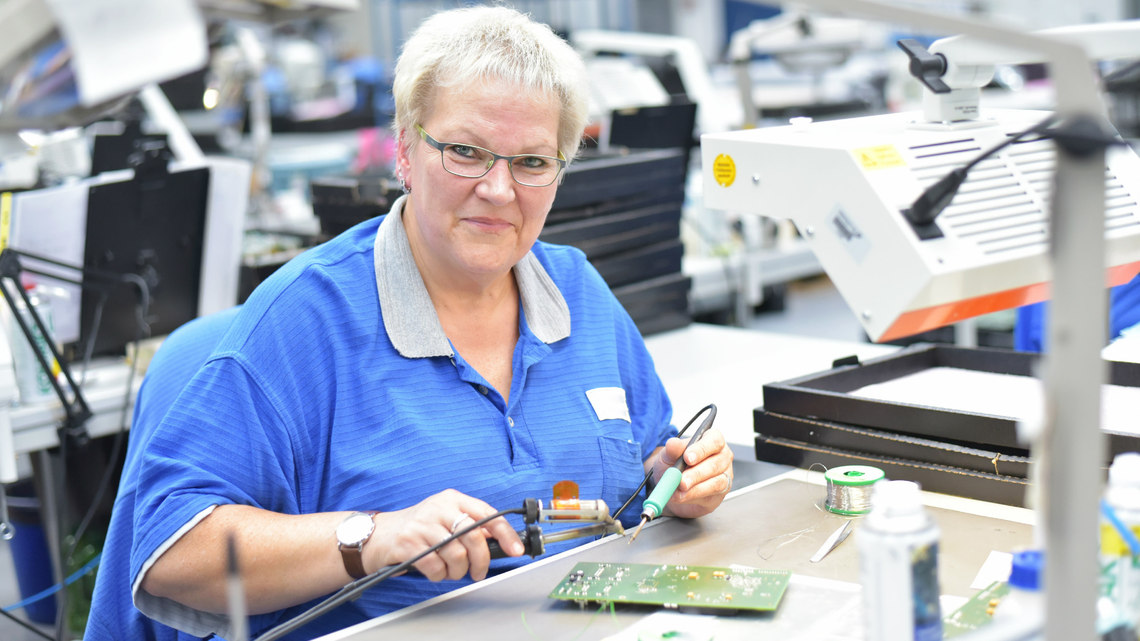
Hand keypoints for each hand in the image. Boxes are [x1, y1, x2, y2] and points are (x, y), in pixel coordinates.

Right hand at [366, 489, 523, 581]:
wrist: (379, 535)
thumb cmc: (418, 528)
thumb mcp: (445, 519)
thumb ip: (470, 527)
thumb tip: (500, 541)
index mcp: (452, 499)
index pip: (487, 514)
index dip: (505, 533)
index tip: (516, 549)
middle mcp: (438, 508)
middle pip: (474, 537)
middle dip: (481, 561)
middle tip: (478, 572)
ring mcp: (422, 524)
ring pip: (457, 555)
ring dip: (457, 571)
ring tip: (450, 571)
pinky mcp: (409, 542)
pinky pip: (436, 566)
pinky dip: (439, 575)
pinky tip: (434, 570)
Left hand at [650, 428, 733, 518]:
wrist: (672, 484)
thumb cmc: (674, 464)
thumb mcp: (669, 454)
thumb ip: (672, 449)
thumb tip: (672, 444)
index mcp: (713, 440)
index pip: (714, 441)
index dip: (701, 450)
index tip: (687, 457)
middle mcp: (723, 456)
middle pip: (715, 464)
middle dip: (696, 474)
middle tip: (681, 480)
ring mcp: (725, 475)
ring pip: (716, 483)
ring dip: (695, 488)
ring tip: (679, 490)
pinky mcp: (721, 493)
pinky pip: (710, 496)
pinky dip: (694, 496)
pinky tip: (682, 496)